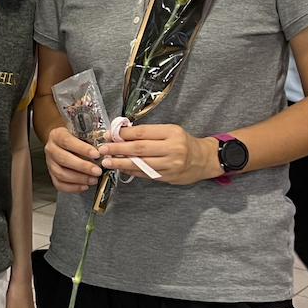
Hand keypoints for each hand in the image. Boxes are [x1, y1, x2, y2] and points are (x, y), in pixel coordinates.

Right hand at [44, 126, 101, 192]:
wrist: (63, 142)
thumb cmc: (75, 137)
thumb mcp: (80, 132)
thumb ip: (89, 138)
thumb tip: (103, 149)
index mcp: (57, 135)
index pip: (67, 141)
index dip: (82, 148)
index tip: (96, 154)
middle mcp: (51, 149)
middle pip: (63, 159)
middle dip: (82, 167)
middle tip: (97, 171)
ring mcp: (50, 163)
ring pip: (61, 174)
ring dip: (79, 178)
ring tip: (93, 179)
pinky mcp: (51, 174)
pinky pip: (59, 184)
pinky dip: (72, 187)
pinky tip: (84, 186)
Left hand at [103, 124, 219, 184]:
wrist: (204, 159)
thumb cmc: (183, 142)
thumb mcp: (170, 131)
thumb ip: (149, 133)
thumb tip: (122, 134)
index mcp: (172, 132)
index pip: (143, 132)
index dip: (124, 134)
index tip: (109, 135)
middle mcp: (173, 148)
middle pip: (140, 149)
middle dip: (118, 149)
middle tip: (103, 149)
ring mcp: (171, 164)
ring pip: (141, 164)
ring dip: (121, 163)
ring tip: (107, 162)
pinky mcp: (169, 177)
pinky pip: (146, 174)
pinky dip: (132, 171)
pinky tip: (121, 168)